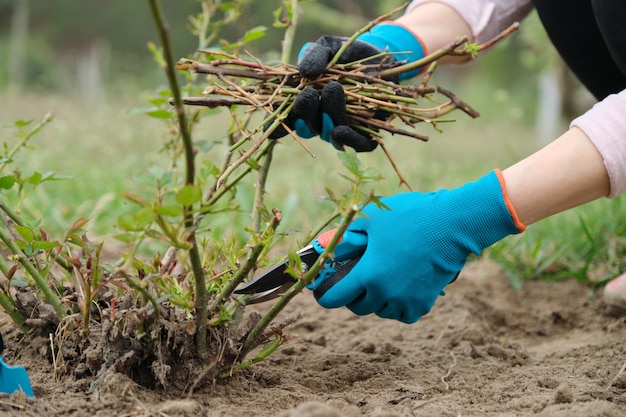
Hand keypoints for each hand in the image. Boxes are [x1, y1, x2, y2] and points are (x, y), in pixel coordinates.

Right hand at [268, 22, 426, 150]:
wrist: (378, 53)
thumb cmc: (345, 52)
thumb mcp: (327, 46)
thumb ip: (315, 55)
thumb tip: (305, 73)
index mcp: (303, 104)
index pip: (286, 121)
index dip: (276, 128)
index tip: (270, 127)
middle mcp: (320, 120)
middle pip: (307, 128)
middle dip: (305, 113)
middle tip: (307, 95)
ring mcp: (342, 127)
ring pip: (329, 134)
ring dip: (328, 116)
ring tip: (332, 90)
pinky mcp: (367, 131)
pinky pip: (358, 144)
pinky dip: (348, 139)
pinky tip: (340, 130)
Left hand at [309, 170, 525, 323]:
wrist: (452, 225)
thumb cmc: (409, 217)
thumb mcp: (372, 220)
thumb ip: (348, 236)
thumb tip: (330, 246)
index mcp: (368, 276)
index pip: (336, 298)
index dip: (326, 296)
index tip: (323, 293)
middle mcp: (385, 295)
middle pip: (359, 307)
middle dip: (353, 296)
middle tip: (355, 281)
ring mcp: (406, 301)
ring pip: (381, 311)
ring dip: (376, 300)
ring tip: (380, 280)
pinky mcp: (424, 303)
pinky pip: (402, 313)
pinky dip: (397, 305)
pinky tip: (398, 288)